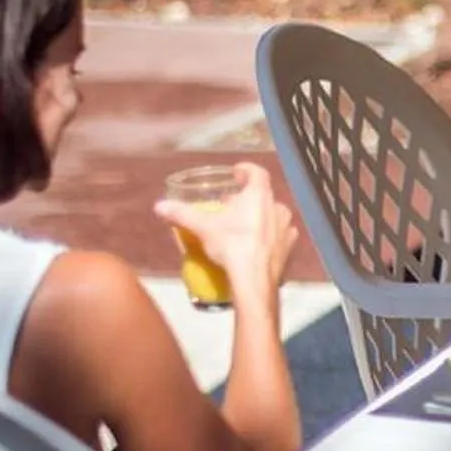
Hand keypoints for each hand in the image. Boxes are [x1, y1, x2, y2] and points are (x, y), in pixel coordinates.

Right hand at [158, 164, 298, 298]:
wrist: (255, 281)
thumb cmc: (232, 245)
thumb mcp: (204, 228)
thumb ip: (182, 214)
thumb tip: (159, 206)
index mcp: (260, 195)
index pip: (257, 172)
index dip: (246, 169)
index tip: (236, 172)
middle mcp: (278, 207)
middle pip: (263, 196)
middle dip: (247, 198)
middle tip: (230, 206)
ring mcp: (287, 228)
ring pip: (273, 215)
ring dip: (260, 217)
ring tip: (242, 226)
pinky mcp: (291, 248)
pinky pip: (280, 236)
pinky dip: (269, 236)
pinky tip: (256, 245)